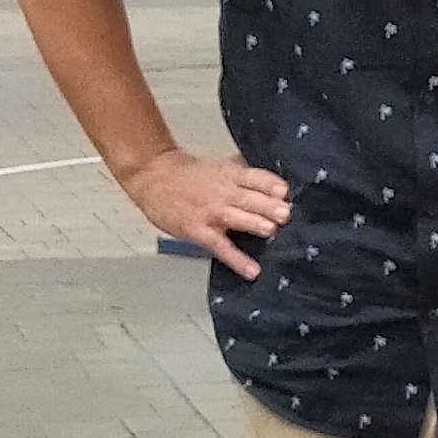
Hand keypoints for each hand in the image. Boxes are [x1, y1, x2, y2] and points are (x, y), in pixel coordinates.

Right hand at [121, 145, 290, 280]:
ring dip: (255, 223)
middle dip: (268, 206)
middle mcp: (223, 192)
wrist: (153, 176)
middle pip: (249, 198)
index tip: (284, 191)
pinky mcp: (198, 231)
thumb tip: (273, 184)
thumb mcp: (218, 167)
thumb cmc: (188, 175)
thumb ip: (243, 176)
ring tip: (271, 231)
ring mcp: (211, 212)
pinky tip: (251, 270)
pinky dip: (236, 260)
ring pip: (236, 218)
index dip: (270, 184)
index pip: (255, 177)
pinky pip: (221, 247)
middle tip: (284, 213)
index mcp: (231, 175)